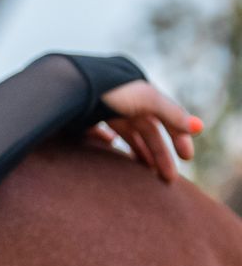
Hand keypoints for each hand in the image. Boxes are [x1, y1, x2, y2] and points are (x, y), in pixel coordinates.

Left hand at [83, 78, 200, 182]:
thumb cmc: (109, 91)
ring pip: (125, 135)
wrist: (66, 87)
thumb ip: (171, 113)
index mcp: (140, 95)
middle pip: (146, 131)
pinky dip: (106, 141)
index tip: (187, 159)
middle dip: (159, 153)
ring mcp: (102, 109)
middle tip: (168, 178)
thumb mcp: (146, 99)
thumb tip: (198, 127)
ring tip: (146, 172)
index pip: (165, 119)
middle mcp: (124, 102)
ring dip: (138, 153)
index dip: (177, 137)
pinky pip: (98, 132)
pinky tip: (110, 146)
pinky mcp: (81, 118)